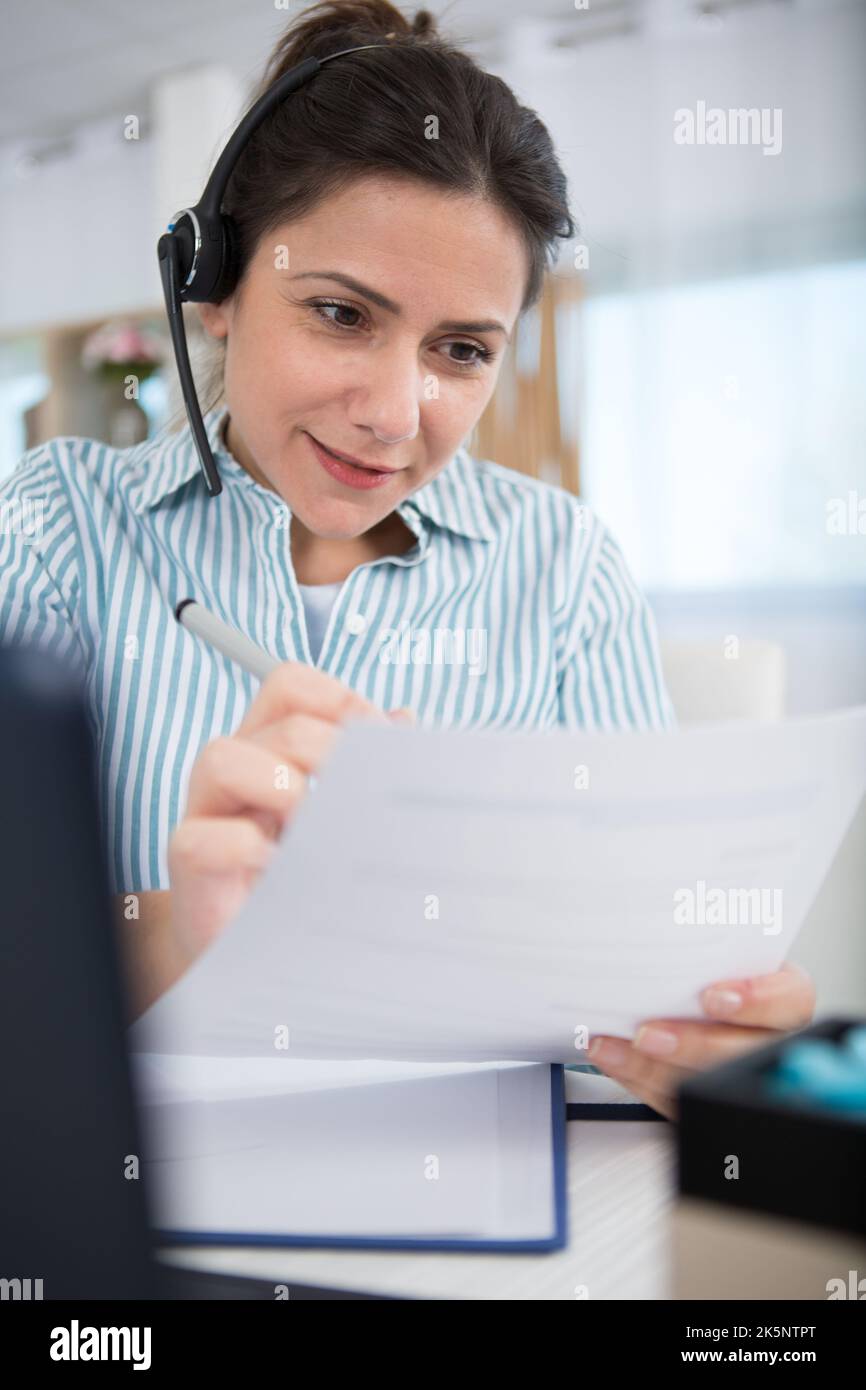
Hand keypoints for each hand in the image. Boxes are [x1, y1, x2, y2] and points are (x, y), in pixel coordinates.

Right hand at [168, 662, 409, 966]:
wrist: (253, 947)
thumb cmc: (299, 873)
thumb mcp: (340, 816)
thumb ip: (369, 768)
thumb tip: (403, 721)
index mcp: (271, 746)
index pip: (292, 687)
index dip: (338, 699)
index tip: (378, 739)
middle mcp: (236, 768)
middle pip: (281, 723)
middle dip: (333, 750)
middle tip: (361, 796)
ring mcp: (207, 812)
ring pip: (221, 757)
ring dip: (284, 786)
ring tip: (314, 828)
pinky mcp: (191, 862)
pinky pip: (202, 838)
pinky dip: (248, 848)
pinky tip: (284, 868)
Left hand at [586, 962, 816, 1119]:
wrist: (687, 988)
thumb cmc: (704, 964)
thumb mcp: (713, 946)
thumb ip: (700, 943)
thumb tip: (669, 926)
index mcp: (782, 994)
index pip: (792, 999)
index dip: (756, 1001)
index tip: (712, 998)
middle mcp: (769, 1037)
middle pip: (747, 1052)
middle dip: (693, 1045)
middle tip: (649, 1034)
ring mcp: (740, 1071)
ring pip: (710, 1083)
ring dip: (655, 1068)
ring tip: (618, 1047)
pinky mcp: (708, 1096)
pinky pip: (677, 1101)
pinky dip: (639, 1078)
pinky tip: (614, 1057)